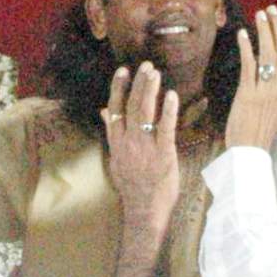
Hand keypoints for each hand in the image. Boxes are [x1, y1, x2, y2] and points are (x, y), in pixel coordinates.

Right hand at [101, 61, 179, 231]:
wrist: (144, 210)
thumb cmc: (132, 186)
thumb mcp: (116, 159)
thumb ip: (112, 134)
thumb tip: (104, 111)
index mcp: (117, 143)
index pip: (114, 110)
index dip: (118, 88)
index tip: (123, 70)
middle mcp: (128, 142)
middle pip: (130, 106)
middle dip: (137, 83)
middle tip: (145, 65)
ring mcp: (145, 148)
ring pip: (145, 113)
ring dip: (149, 90)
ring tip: (154, 73)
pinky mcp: (163, 154)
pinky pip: (165, 128)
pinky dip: (168, 110)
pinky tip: (171, 95)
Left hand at [225, 7, 276, 152]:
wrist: (250, 153)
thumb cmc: (257, 134)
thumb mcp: (272, 110)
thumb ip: (272, 92)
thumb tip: (268, 78)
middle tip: (269, 10)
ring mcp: (264, 91)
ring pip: (269, 55)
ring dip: (264, 32)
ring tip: (259, 15)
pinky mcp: (248, 95)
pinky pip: (250, 67)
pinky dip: (248, 48)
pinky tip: (243, 34)